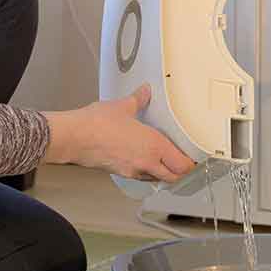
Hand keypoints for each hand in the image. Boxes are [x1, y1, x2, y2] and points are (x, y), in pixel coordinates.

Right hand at [42, 85, 196, 182]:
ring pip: (156, 178)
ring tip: (166, 163)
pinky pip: (139, 176)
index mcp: (154, 147)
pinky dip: (146, 172)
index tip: (196, 160)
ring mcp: (132, 170)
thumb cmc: (97, 125)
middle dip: (181, 173)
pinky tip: (141, 161)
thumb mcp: (122, 107)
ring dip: (164, 173)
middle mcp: (146, 162)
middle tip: (185, 164)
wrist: (74, 138)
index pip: (182, 165)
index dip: (192, 165)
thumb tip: (145, 92)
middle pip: (173, 177)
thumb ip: (138, 100)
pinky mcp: (119, 172)